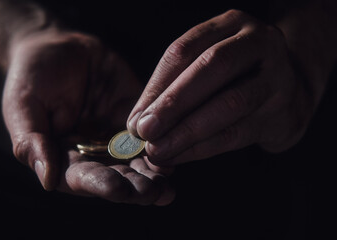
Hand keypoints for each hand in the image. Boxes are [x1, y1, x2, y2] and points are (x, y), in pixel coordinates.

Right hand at [2, 28, 173, 204]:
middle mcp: (95, 152)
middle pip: (117, 177)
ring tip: (168, 184)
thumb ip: (31, 143)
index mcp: (66, 157)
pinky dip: (164, 144)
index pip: (85, 178)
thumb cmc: (32, 77)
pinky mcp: (135, 116)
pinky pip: (152, 133)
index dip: (102, 185)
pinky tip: (176, 155)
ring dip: (153, 174)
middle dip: (136, 187)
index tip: (119, 190)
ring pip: (138, 161)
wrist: (58, 46)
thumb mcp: (23, 107)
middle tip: (154, 192)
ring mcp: (117, 135)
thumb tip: (47, 180)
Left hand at [127, 10, 313, 165]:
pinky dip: (204, 147)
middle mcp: (259, 42)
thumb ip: (173, 88)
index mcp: (232, 24)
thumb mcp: (207, 67)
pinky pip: (238, 132)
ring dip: (187, 131)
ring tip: (158, 150)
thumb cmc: (235, 77)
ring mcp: (277, 76)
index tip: (134, 118)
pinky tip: (181, 156)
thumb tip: (136, 123)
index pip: (184, 50)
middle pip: (212, 67)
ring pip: (229, 103)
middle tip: (144, 131)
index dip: (156, 86)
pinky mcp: (282, 112)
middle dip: (173, 103)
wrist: (289, 91)